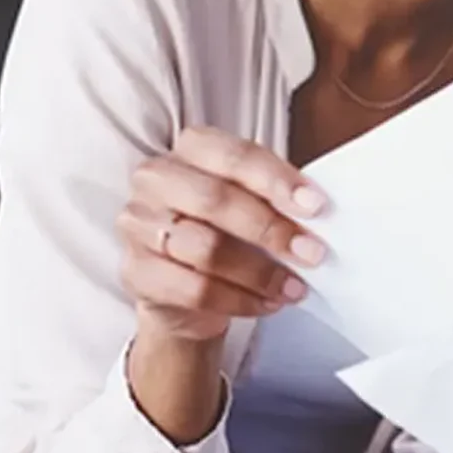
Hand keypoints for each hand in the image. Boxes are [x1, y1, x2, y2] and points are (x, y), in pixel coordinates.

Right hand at [119, 126, 326, 343]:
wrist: (186, 288)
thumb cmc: (226, 231)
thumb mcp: (251, 202)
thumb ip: (276, 199)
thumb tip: (316, 212)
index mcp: (190, 148)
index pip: (234, 156)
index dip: (276, 180)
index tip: (316, 206)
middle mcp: (156, 179)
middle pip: (215, 200)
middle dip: (270, 229)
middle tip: (311, 253)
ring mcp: (139, 224)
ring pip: (205, 249)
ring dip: (259, 273)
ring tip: (293, 287)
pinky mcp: (136, 272)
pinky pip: (193, 289)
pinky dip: (238, 300)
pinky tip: (266, 303)